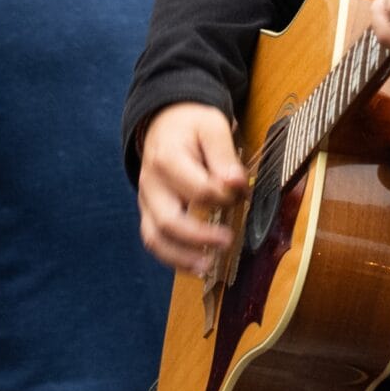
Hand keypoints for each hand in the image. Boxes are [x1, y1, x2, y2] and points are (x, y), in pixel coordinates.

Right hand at [138, 103, 246, 275]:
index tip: (242, 192)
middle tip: (228, 239)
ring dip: (182, 257)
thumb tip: (236, 184)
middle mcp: (151, 184)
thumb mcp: (212, 126)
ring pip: (156, 238)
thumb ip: (224, 155)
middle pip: (170, 220)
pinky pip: (155, 242)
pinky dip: (174, 259)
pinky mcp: (149, 213)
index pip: (197, 189)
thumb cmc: (192, 126)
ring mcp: (147, 202)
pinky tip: (197, 267)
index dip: (223, 196)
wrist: (164, 123)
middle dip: (200, 235)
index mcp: (167, 159)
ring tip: (208, 266)